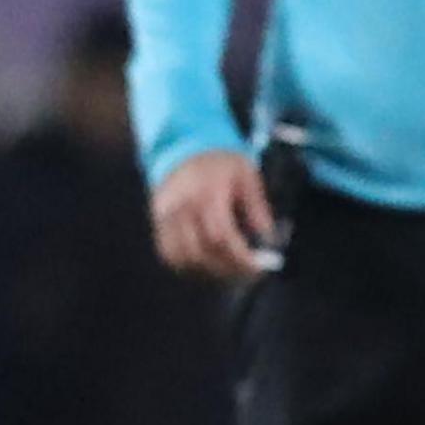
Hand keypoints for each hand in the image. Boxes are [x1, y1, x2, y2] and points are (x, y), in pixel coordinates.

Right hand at [149, 149, 276, 282]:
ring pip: (183, 257)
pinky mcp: (158, 225)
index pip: (220, 235)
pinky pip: (170, 255)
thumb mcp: (246, 174)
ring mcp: (166, 218)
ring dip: (208, 270)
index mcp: (206, 193)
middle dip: (227, 268)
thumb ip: (257, 205)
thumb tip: (267, 236)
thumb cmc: (219, 163)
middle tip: (247, 274)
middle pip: (202, 251)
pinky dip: (188, 266)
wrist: (182, 149)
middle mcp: (182, 207)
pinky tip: (207, 265)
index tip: (257, 267)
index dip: (239, 257)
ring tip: (229, 272)